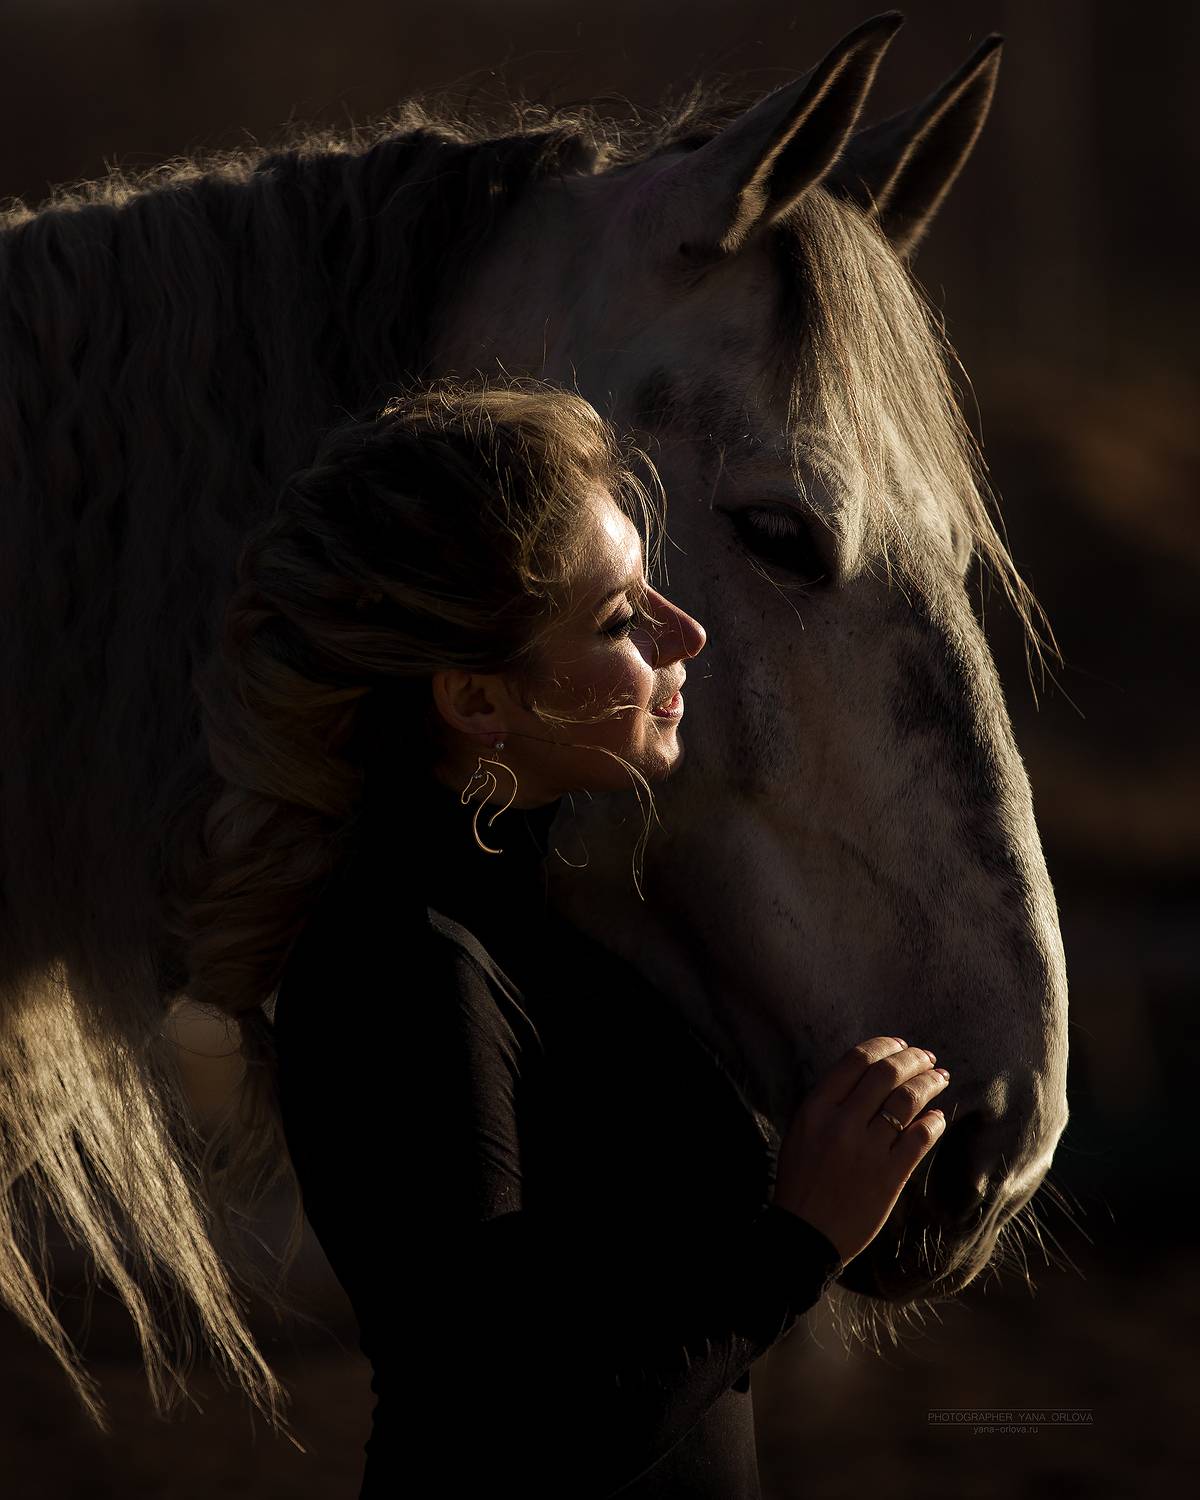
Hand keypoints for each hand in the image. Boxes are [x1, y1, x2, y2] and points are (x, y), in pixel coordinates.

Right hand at [771, 1036, 948, 1265]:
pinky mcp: (889, 1176)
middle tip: (927, 1057)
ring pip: (908, 1101)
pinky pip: (919, 1138)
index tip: (900, 1044)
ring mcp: (867, 1150)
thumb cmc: (802, 1179)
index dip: (884, 1046)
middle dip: (913, 1059)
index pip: (856, 1060)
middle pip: (887, 1074)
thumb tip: (874, 1074)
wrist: (806, 1233)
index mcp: (816, 1108)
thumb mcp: (802, 1130)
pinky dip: (933, 1122)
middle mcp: (841, 1123)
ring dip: (929, 1083)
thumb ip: (831, 1102)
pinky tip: (938, 1117)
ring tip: (940, 1078)